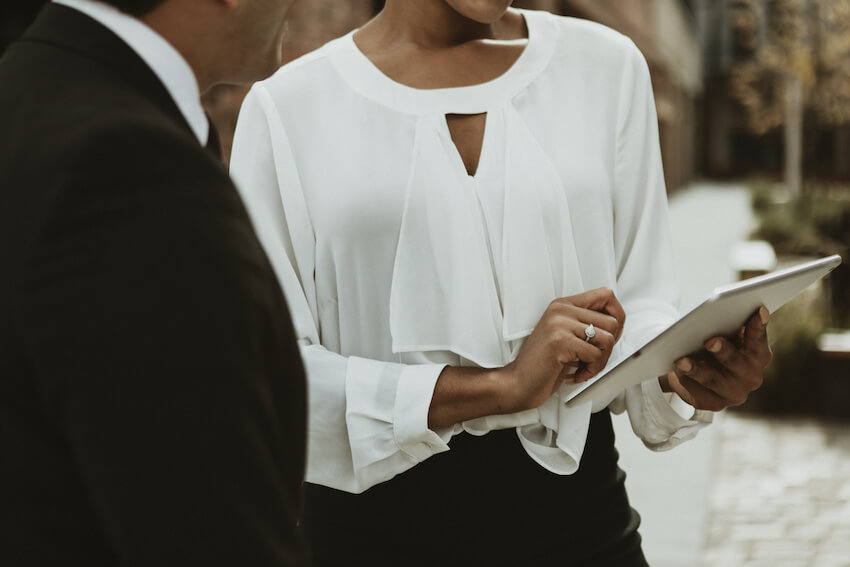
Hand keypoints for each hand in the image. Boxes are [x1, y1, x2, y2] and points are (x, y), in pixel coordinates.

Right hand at [496, 288, 625, 411]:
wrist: (517, 383)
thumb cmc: (541, 364)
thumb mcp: (564, 336)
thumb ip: (584, 324)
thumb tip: (617, 323)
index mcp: (562, 305)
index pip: (605, 295)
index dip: (618, 316)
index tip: (609, 336)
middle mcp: (561, 310)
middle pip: (612, 322)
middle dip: (608, 349)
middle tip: (591, 360)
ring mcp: (559, 324)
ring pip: (608, 339)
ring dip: (600, 362)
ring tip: (583, 368)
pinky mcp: (560, 341)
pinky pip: (596, 355)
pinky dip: (590, 371)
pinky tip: (574, 374)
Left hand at [659, 306, 771, 411]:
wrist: (692, 368)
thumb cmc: (711, 344)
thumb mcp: (720, 333)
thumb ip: (726, 325)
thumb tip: (718, 313)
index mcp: (758, 355)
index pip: (758, 340)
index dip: (759, 327)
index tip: (758, 310)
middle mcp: (751, 377)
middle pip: (737, 363)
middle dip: (723, 351)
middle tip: (710, 341)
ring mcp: (734, 393)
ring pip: (713, 380)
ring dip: (697, 370)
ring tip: (681, 361)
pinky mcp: (714, 404)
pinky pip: (698, 394)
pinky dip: (686, 383)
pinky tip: (676, 375)